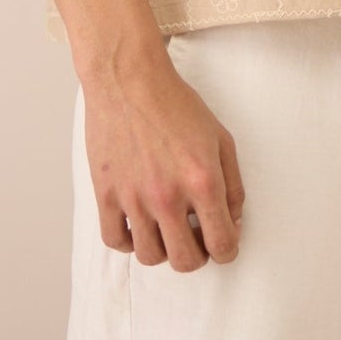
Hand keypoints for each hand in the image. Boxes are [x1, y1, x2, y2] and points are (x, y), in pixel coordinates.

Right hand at [82, 48, 246, 271]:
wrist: (129, 77)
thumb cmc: (176, 103)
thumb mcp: (220, 137)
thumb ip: (233, 184)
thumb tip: (233, 221)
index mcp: (203, 181)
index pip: (222, 245)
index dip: (227, 250)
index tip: (223, 243)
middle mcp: (168, 196)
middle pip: (186, 261)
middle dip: (197, 256)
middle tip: (195, 238)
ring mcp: (134, 198)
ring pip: (150, 256)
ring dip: (163, 248)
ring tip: (166, 228)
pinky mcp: (106, 194)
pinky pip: (115, 241)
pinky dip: (128, 241)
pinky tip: (139, 223)